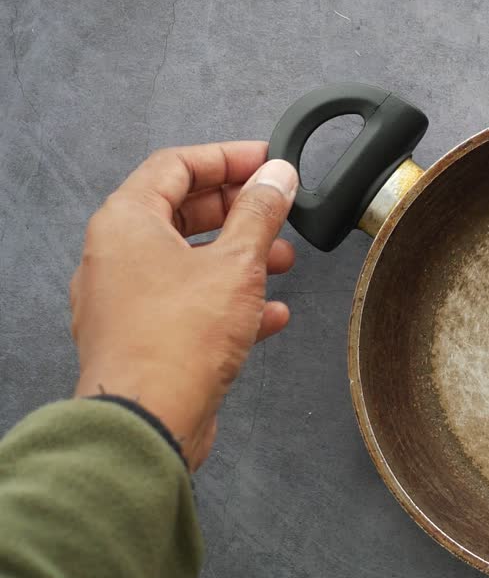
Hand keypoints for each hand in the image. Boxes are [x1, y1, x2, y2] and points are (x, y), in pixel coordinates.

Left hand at [70, 142, 298, 470]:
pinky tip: (269, 313)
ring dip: (240, 256)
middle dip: (239, 210)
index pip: (177, 165)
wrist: (148, 420)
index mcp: (126, 221)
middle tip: (278, 209)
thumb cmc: (176, 342)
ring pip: (189, 259)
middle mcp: (116, 255)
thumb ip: (261, 213)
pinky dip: (229, 300)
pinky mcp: (142, 336)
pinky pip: (189, 303)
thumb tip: (277, 177)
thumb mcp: (238, 263)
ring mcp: (125, 298)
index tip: (267, 162)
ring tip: (283, 261)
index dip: (228, 158)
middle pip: (182, 210)